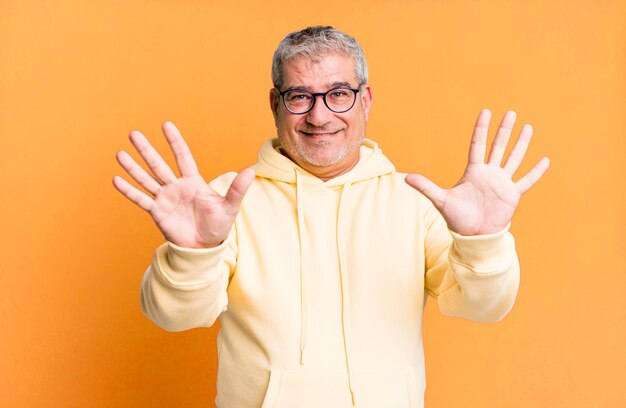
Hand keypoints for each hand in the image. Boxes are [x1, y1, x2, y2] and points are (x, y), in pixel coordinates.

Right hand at [113, 121, 254, 247]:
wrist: (205, 246)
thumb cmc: (218, 225)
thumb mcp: (229, 207)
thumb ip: (237, 189)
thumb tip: (250, 171)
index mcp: (193, 182)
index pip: (183, 157)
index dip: (175, 141)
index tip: (166, 125)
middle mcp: (176, 187)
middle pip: (159, 164)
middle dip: (146, 150)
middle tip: (133, 133)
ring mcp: (165, 198)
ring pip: (146, 179)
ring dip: (133, 167)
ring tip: (120, 153)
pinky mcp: (157, 212)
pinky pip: (141, 199)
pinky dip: (129, 191)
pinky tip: (116, 179)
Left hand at [405, 109, 549, 235]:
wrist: (473, 235)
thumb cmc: (457, 218)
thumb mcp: (441, 200)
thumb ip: (426, 187)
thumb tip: (406, 178)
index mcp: (474, 172)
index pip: (478, 144)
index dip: (481, 128)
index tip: (486, 111)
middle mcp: (490, 173)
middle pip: (498, 146)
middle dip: (504, 130)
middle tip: (511, 112)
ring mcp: (502, 183)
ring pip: (514, 158)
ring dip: (521, 143)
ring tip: (528, 127)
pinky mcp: (513, 195)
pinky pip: (527, 180)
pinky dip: (536, 171)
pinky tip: (545, 159)